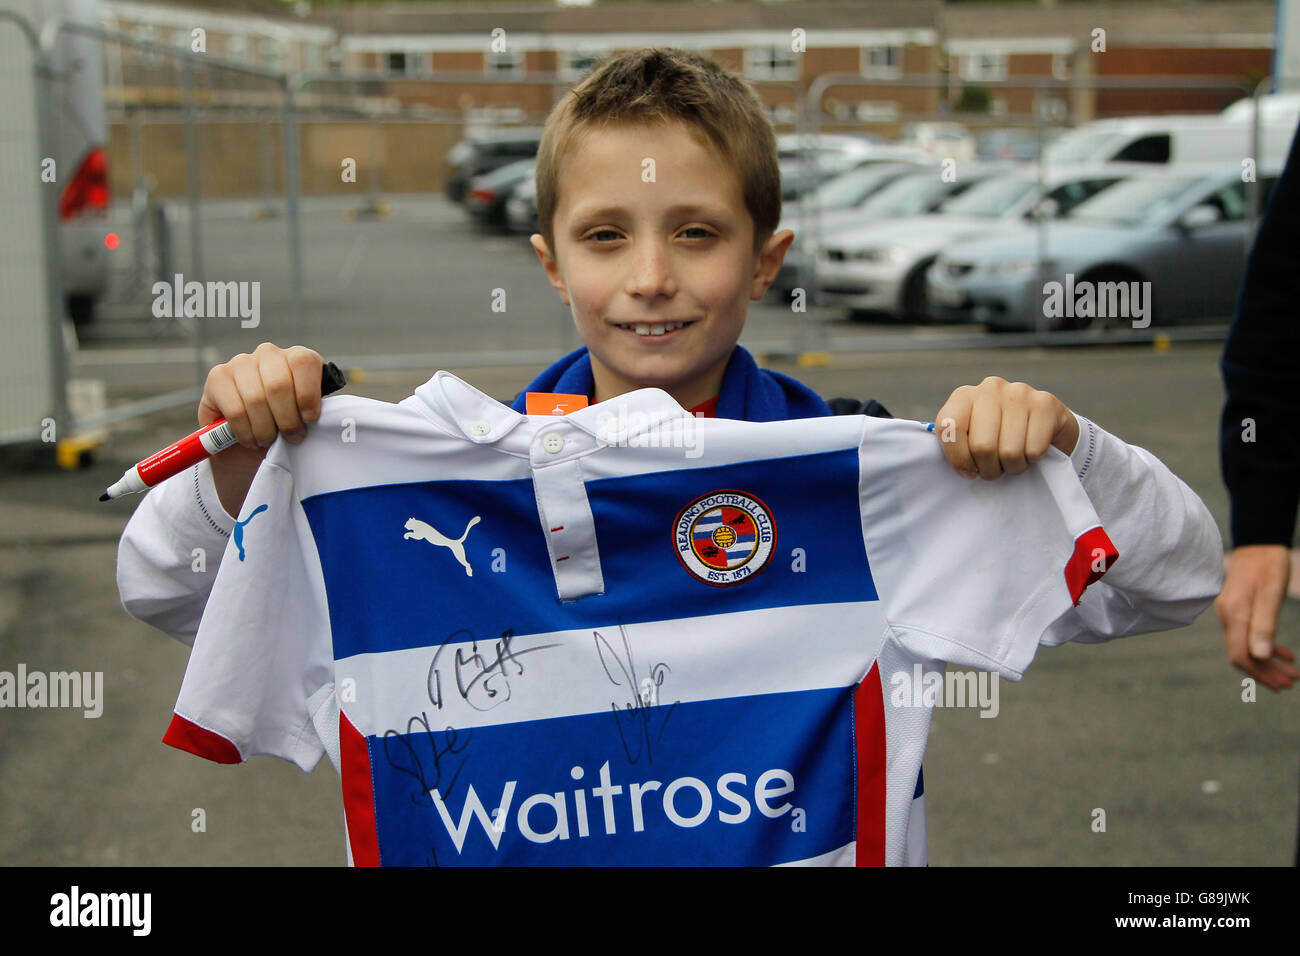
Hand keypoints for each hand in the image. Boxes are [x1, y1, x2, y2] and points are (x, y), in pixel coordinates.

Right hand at [197, 343, 323, 516]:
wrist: (248, 444)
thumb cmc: (284, 426)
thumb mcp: (305, 417)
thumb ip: (312, 411)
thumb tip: (318, 418)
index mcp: (298, 358)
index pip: (304, 362)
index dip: (308, 395)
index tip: (310, 420)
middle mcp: (268, 354)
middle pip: (279, 385)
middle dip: (287, 420)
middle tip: (291, 438)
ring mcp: (240, 363)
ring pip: (256, 399)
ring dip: (265, 430)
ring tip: (268, 441)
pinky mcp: (217, 377)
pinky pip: (235, 410)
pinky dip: (246, 432)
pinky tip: (250, 439)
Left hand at [934, 375, 1079, 479]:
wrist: (1047, 427)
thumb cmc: (999, 438)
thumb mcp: (970, 438)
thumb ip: (956, 446)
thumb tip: (963, 468)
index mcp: (963, 396)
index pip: (949, 427)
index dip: (958, 458)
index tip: (968, 471)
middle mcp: (990, 388)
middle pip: (982, 446)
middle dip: (988, 469)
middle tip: (995, 469)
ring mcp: (1019, 392)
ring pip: (1009, 452)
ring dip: (1012, 467)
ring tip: (1014, 460)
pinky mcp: (1045, 403)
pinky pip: (1034, 450)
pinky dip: (1033, 459)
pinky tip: (1031, 449)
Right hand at [1216, 545, 1296, 690]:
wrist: (1259, 542)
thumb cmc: (1269, 565)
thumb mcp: (1271, 594)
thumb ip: (1264, 625)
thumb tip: (1260, 656)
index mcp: (1235, 614)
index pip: (1240, 655)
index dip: (1261, 673)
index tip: (1284, 683)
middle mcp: (1227, 617)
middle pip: (1242, 655)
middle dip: (1266, 673)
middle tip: (1291, 682)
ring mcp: (1230, 614)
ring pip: (1245, 647)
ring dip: (1267, 663)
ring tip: (1290, 672)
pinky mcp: (1236, 610)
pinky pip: (1246, 636)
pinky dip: (1264, 649)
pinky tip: (1282, 653)